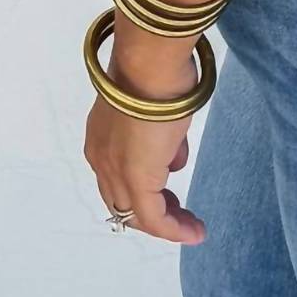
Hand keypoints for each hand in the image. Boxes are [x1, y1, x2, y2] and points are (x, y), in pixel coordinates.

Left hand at [83, 16, 208, 244]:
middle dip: (154, 213)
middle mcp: (101, 159)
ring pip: (136, 215)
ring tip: (192, 227)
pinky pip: (155, 219)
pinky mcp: (136, 180)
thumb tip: (174, 160)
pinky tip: (194, 232)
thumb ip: (163, 140)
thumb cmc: (157, 75)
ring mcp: (116, 171)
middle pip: (123, 203)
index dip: (144, 192)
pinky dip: (174, 230)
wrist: (151, 65)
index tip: (172, 197)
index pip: (117, 179)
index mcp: (102, 140)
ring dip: (166, 224)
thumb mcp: (160, 113)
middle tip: (182, 215)